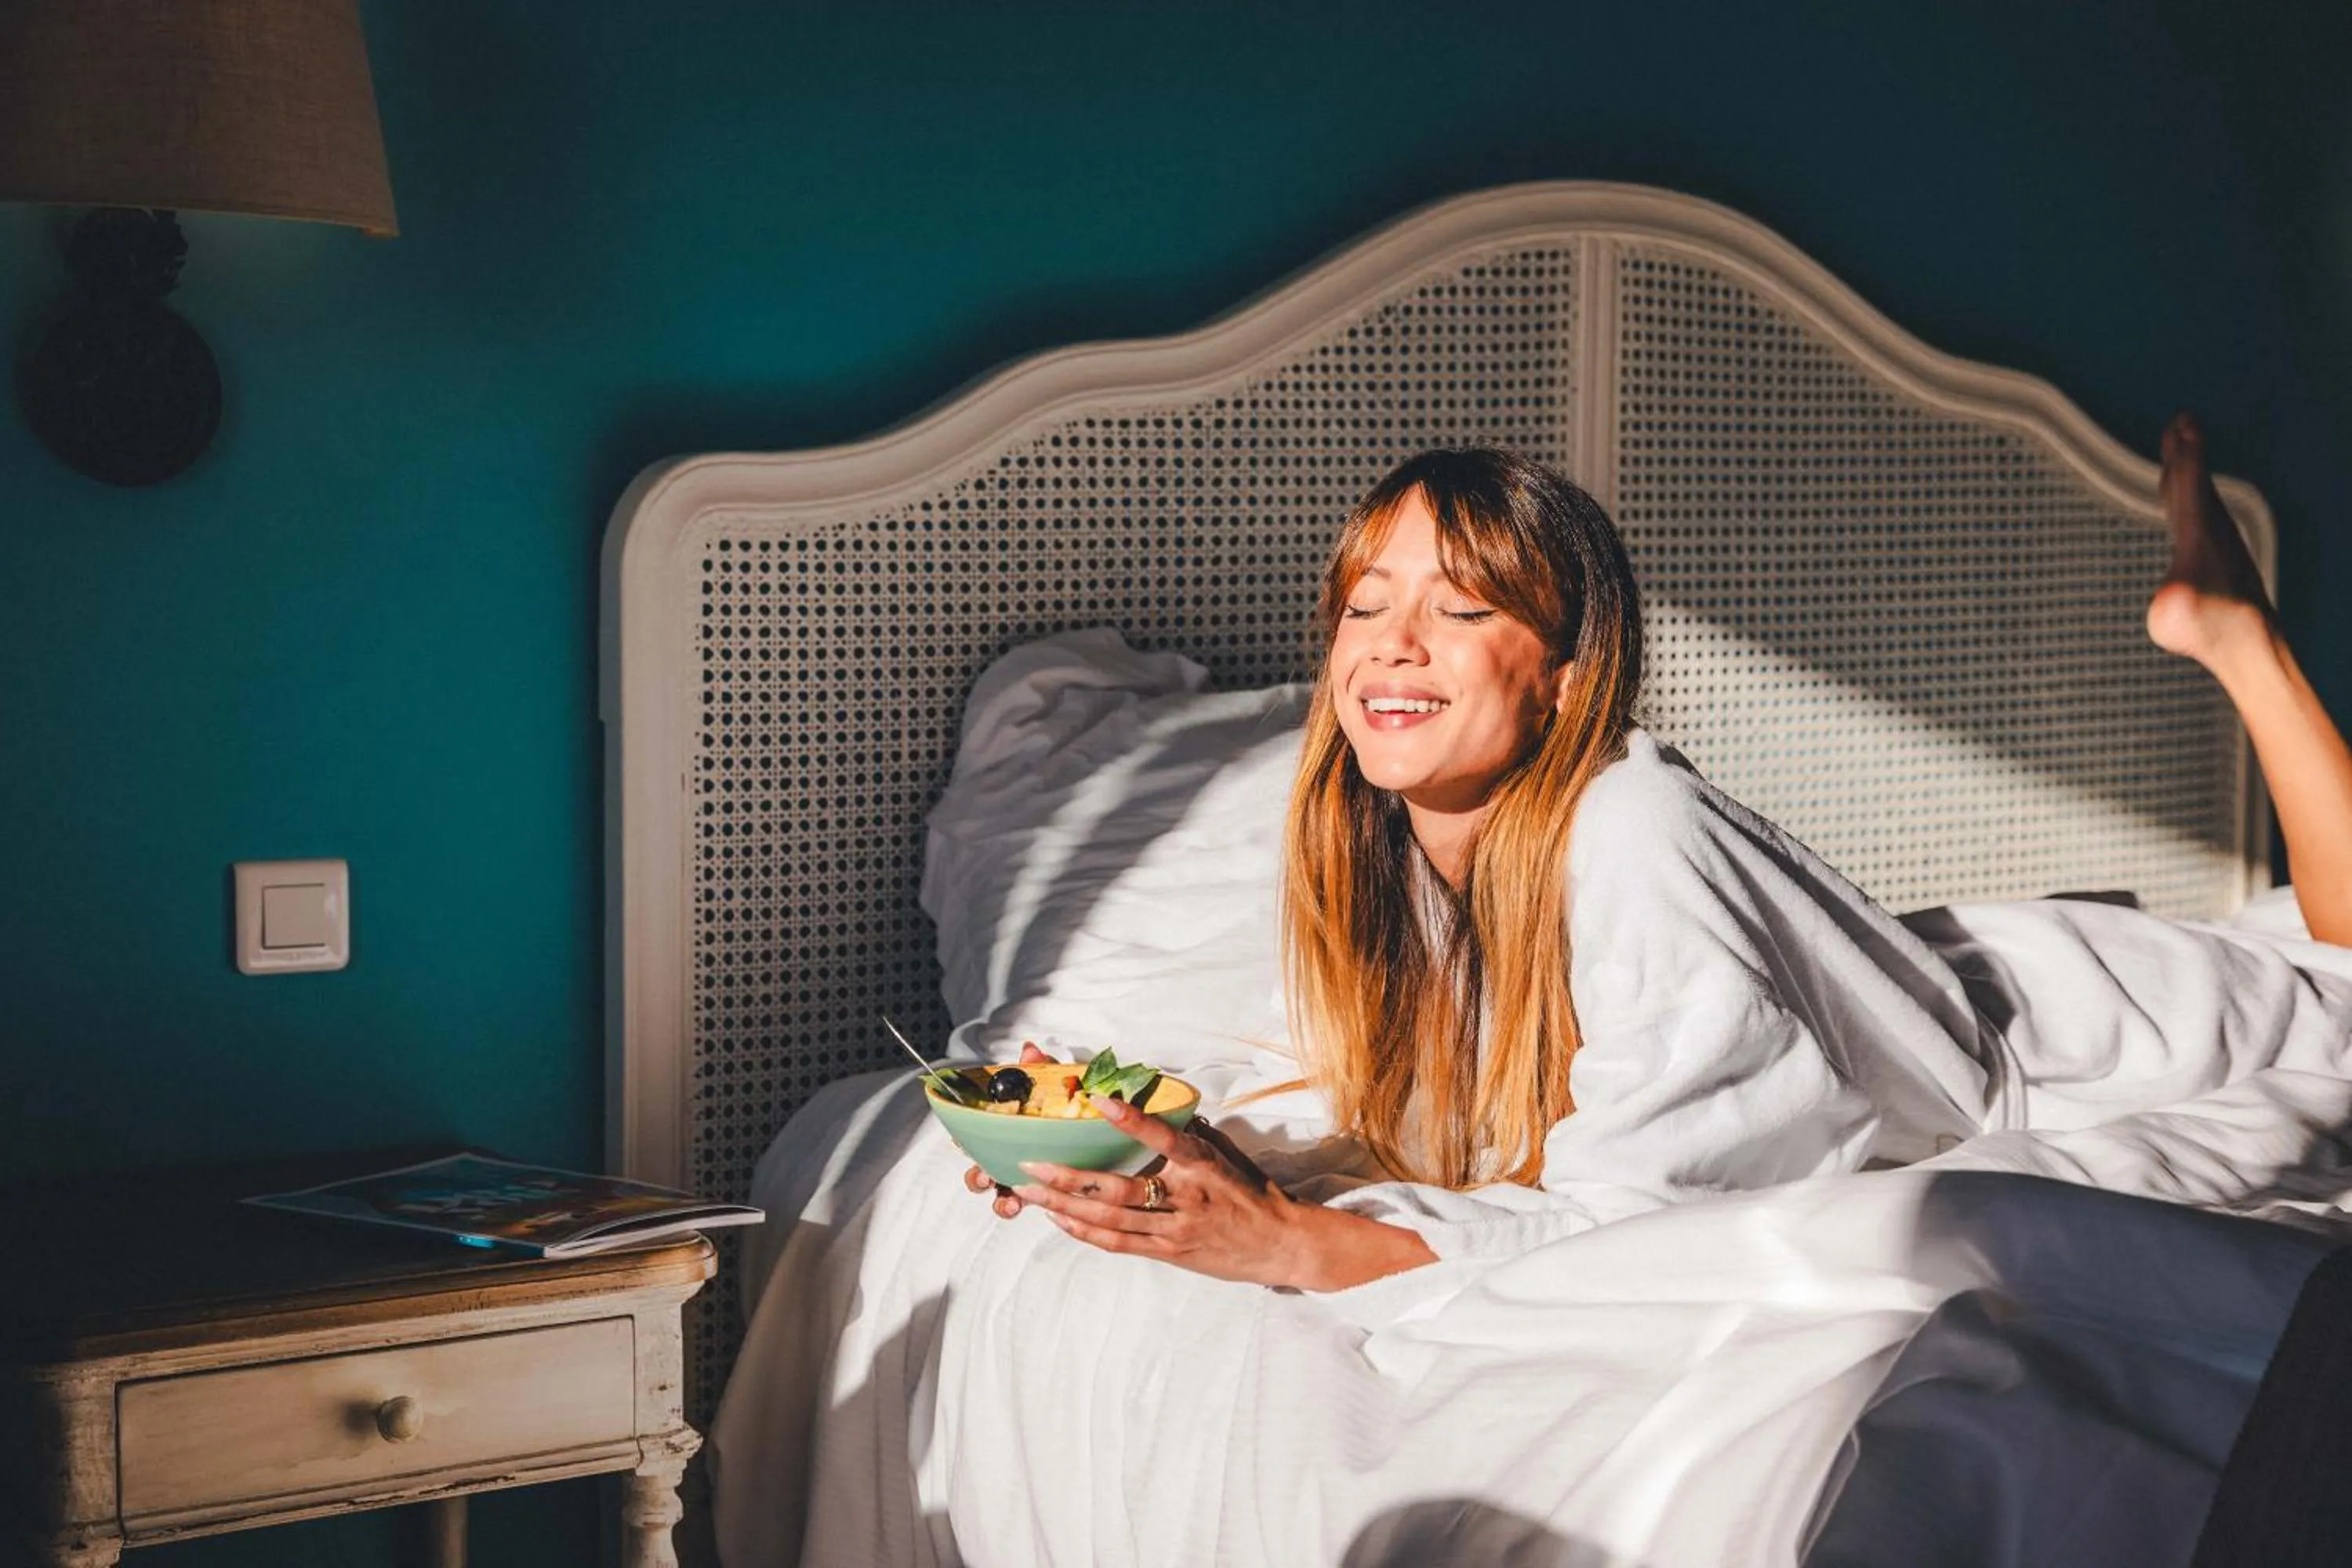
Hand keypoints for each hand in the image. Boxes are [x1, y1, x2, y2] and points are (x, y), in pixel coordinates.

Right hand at [963, 1042, 1050, 1217]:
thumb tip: (1030, 1050)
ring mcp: (1025, 1176)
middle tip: (986, 1176)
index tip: (961, 1142)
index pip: (975, 1135)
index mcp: (1006, 1129)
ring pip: (1001, 1195)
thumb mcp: (1054, 1085)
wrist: (1102, 1128)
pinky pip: (1024, 1204)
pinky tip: (1026, 1205)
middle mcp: (1010, 1155)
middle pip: (981, 1171)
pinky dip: (1020, 1206)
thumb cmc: (1066, 1107)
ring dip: (1000, 1201)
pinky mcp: (1043, 1193)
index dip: (963, 1140)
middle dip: (978, 1177)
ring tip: (1010, 1202)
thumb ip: (1040, 1068)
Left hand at [1011, 1095, 1310, 1287]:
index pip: (1165, 1138)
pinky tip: (1060, 1220)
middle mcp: (1185, 1198)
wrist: (1279, 1243)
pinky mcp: (1169, 1253)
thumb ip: (1189, 1133)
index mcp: (1202, 1165)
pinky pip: (1119, 1243)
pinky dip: (1086, 1232)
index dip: (1133, 1120)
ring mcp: (1174, 1230)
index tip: (1101, 1101)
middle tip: (1032, 1164)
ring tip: (1030, 1193)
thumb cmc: (1251, 1191)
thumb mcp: (1226, 1152)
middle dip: (1070, 1178)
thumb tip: (1156, 1108)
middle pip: (1119, 1190)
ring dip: (1065, 1207)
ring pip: (1110, 1220)